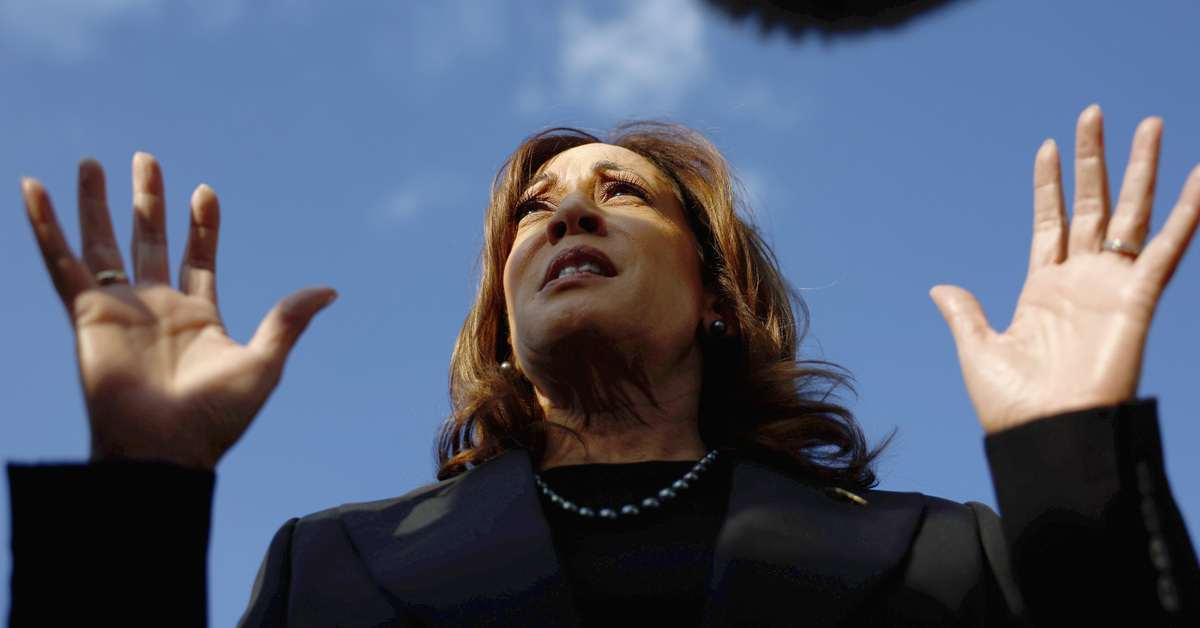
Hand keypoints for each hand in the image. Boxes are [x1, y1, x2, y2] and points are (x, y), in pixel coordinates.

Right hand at [23, 153, 335, 467]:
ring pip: (104, 244)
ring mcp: (119, 309)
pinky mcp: (86, 315)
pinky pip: (61, 263)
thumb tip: (330, 290)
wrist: (164, 451)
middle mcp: (156, 308)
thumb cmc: (215, 419)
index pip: (199, 258)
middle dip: (149, 201)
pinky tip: (34, 188)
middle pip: (150, 241)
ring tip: (93, 163)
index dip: (202, 226)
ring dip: (97, 204)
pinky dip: (45, 226)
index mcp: (199, 317)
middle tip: (146, 158)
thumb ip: (289, 321)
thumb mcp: (263, 364)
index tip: (206, 192)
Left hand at [930, 106, 1199, 433]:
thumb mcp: (978, 350)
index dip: (1050, 186)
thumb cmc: (1013, 406)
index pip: (1050, 223)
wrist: (1046, 436)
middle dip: (1094, 161)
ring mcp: (1111, 287)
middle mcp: (1080, 281)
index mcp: (1042, 290)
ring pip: (1130, 214)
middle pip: (1091, 206)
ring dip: (1140, 170)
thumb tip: (939, 288)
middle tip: (1093, 114)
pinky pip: (1167, 248)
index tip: (1048, 146)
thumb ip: (965, 313)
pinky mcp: (1138, 299)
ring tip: (1148, 123)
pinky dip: (1187, 213)